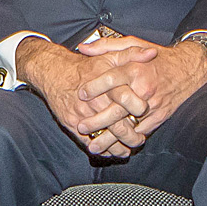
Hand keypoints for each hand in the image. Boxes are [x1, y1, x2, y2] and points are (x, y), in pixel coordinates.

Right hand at [15, 38, 146, 157]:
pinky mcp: (73, 124)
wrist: (54, 72)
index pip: (128, 101)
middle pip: (118, 126)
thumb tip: (152, 54)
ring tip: (127, 149)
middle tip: (139, 140)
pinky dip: (102, 149)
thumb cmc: (86, 66)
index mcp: (108, 86)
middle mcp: (96, 102)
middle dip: (131, 136)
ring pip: (106, 137)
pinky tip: (111, 151)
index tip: (146, 115)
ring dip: (118, 146)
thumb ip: (132, 54)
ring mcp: (84, 115)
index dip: (139, 110)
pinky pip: (90, 142)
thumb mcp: (109, 56)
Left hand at [76, 35, 206, 140]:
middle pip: (117, 108)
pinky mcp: (159, 117)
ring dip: (109, 138)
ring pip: (128, 125)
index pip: (111, 79)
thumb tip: (83, 48)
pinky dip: (127, 141)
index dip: (94, 87)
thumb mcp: (133, 43)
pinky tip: (114, 148)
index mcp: (136, 69)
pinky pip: (141, 132)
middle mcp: (144, 88)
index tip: (80, 94)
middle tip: (81, 126)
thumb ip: (107, 46)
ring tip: (94, 146)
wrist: (188, 69)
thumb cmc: (157, 57)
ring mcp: (153, 105)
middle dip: (97, 120)